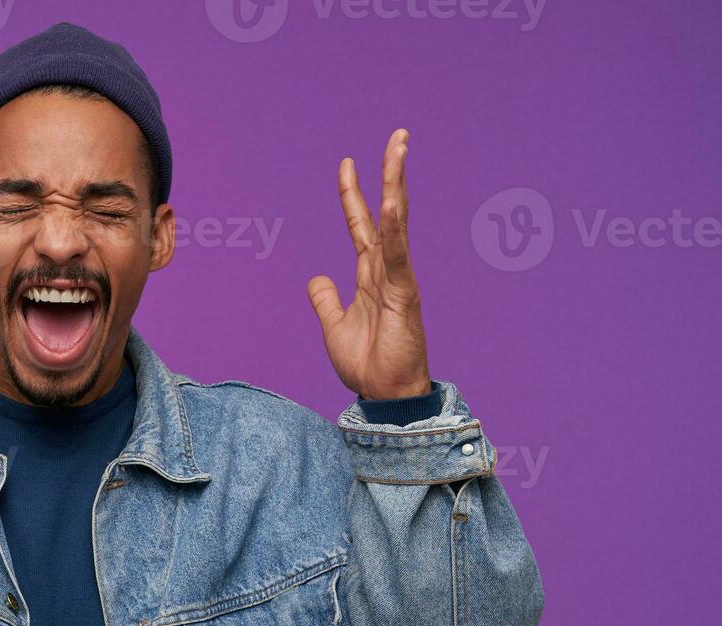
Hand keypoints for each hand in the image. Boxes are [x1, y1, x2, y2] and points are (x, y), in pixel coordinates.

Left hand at [306, 129, 430, 400]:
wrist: (384, 394)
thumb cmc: (367, 363)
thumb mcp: (334, 325)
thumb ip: (325, 299)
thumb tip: (316, 277)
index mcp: (371, 275)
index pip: (361, 225)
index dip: (353, 195)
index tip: (346, 163)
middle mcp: (388, 270)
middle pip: (388, 212)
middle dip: (390, 174)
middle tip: (397, 136)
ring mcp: (399, 278)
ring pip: (397, 222)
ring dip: (397, 184)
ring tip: (399, 148)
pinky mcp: (405, 293)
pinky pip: (398, 255)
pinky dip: (396, 229)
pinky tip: (393, 203)